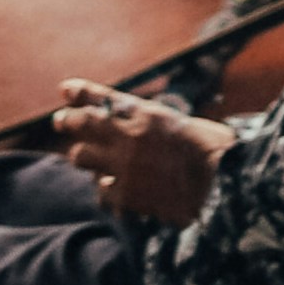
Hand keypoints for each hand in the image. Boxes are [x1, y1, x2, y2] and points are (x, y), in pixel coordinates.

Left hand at [52, 79, 231, 226]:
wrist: (222, 185)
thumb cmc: (213, 150)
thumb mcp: (184, 123)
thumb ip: (155, 124)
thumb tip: (140, 126)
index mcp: (144, 114)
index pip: (101, 97)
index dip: (80, 92)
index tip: (65, 89)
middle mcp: (127, 136)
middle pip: (81, 123)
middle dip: (67, 121)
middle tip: (60, 122)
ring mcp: (122, 166)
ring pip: (81, 156)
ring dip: (83, 157)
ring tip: (85, 158)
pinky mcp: (125, 194)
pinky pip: (101, 191)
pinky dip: (106, 191)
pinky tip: (113, 193)